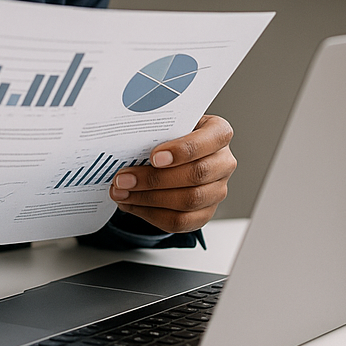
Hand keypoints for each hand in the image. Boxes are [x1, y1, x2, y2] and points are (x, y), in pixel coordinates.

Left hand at [109, 114, 235, 234]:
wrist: (175, 154)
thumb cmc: (171, 135)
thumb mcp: (168, 124)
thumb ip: (156, 130)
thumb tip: (126, 140)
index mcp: (218, 133)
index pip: (209, 141)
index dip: (182, 151)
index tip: (154, 157)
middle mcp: (223, 162)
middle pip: (196, 175)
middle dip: (154, 179)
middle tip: (124, 178)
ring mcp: (217, 190)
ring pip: (187, 201)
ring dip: (148, 198)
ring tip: (122, 192)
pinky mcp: (205, 213)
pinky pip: (180, 221)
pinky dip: (151, 214)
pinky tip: (131, 203)